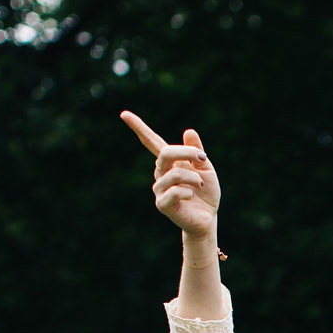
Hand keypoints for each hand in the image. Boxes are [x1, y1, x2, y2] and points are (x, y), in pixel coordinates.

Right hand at [121, 111, 220, 241]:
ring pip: (175, 174)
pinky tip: (191, 197)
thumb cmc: (206, 193)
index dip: (138, 128)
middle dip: (187, 153)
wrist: (208, 218)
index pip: (151, 142)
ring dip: (194, 178)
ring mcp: (159, 189)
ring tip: (199, 185)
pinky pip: (174, 192)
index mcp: (169, 162)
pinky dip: (188, 192)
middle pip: (166, 153)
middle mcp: (160, 173)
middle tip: (202, 159)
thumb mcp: (205, 168)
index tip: (124, 114)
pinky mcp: (162, 204)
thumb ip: (196, 152)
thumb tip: (189, 131)